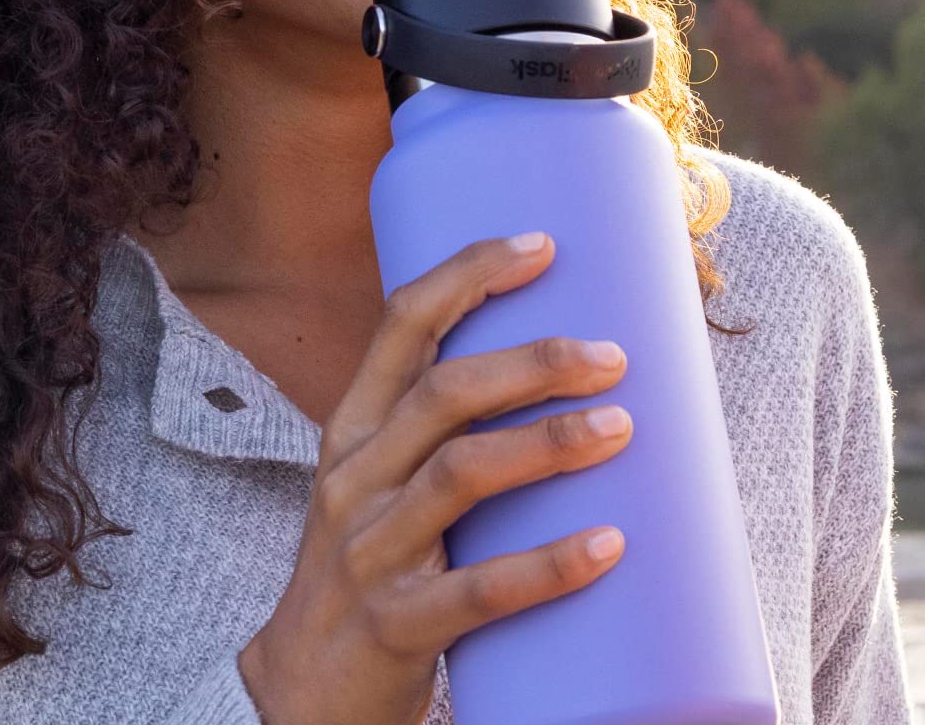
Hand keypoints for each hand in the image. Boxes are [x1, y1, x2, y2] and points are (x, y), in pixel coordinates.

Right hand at [237, 232, 630, 724]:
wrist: (301, 693)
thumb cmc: (369, 567)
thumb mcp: (380, 484)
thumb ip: (441, 435)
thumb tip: (565, 378)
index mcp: (353, 427)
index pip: (402, 322)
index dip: (470, 274)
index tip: (541, 245)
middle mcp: (354, 475)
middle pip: (443, 392)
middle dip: (532, 360)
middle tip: (612, 355)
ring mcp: (370, 549)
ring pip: (461, 474)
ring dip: (548, 444)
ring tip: (622, 426)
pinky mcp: (396, 625)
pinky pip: (480, 590)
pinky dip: (548, 565)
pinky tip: (608, 545)